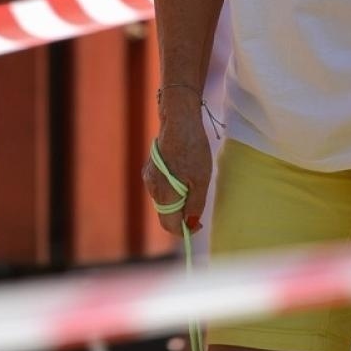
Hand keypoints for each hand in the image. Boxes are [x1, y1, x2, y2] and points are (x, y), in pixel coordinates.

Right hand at [143, 94, 212, 235]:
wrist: (179, 120)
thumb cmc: (193, 149)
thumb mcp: (201, 180)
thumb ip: (195, 205)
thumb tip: (191, 224)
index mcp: (164, 195)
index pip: (170, 225)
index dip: (185, 230)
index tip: (199, 224)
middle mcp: (152, 189)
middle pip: (166, 214)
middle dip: (182, 215)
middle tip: (200, 204)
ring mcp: (149, 177)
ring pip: (164, 200)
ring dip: (178, 201)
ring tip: (194, 184)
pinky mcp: (150, 167)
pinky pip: (161, 187)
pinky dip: (173, 189)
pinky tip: (184, 174)